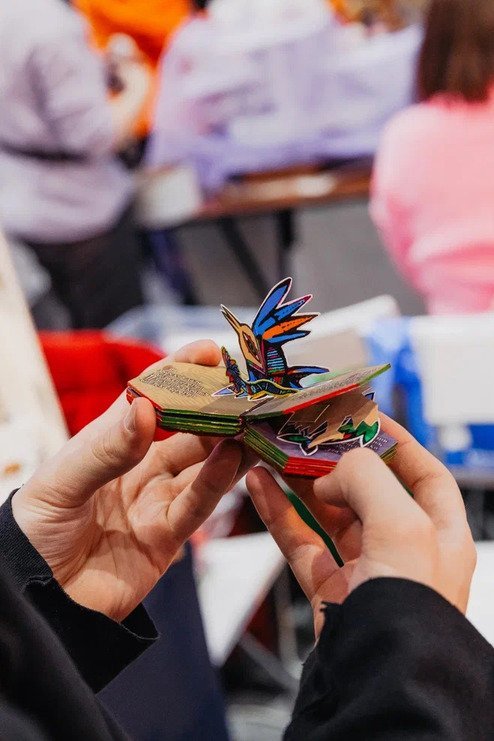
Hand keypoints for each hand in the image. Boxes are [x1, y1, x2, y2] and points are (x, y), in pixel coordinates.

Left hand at [13, 341, 253, 621]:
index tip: (211, 352)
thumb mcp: (61, 482)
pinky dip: (219, 482)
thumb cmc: (33, 531)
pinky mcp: (167, 536)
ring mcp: (154, 499)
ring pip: (202, 464)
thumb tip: (146, 406)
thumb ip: (107, 448)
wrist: (36, 599)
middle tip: (247, 390)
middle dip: (216, 408)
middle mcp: (137, 466)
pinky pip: (197, 504)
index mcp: (108, 441)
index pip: (149, 396)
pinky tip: (236, 458)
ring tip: (254, 421)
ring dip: (228, 442)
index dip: (179, 372)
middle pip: (185, 429)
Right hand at [247, 415, 475, 637]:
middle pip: (369, 490)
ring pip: (329, 514)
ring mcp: (367, 570)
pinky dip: (279, 514)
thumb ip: (366, 479)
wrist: (379, 685)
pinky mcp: (332, 592)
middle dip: (335, 459)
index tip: (361, 414)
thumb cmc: (407, 610)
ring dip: (300, 483)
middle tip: (305, 432)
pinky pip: (301, 543)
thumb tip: (331, 474)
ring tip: (274, 452)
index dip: (395, 440)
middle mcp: (406, 550)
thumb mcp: (401, 525)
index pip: (424, 472)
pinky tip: (259, 487)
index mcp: (440, 533)